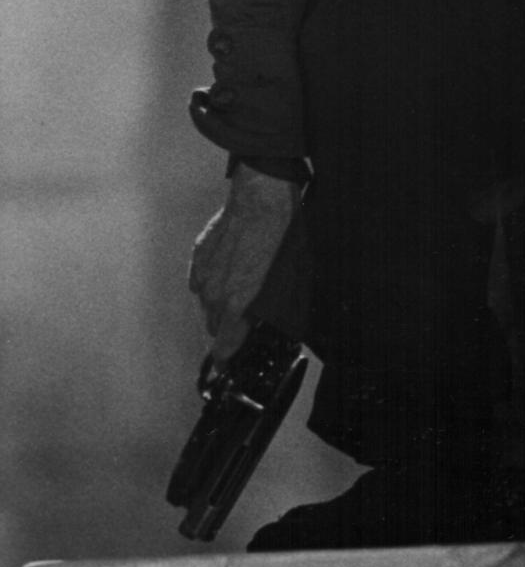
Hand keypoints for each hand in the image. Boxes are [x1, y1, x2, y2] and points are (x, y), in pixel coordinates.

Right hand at [188, 163, 300, 364]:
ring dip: (220, 301)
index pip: (225, 347)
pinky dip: (212, 280)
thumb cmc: (280, 236)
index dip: (226, 360)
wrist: (261, 199)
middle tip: (246, 313)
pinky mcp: (197, 257)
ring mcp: (203, 275)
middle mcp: (215, 294)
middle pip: (216, 326)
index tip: (225, 367)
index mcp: (239, 302)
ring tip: (240, 283)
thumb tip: (261, 323)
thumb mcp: (286, 278)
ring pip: (207, 304)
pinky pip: (200, 282)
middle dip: (229, 325)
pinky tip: (228, 268)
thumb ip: (267, 308)